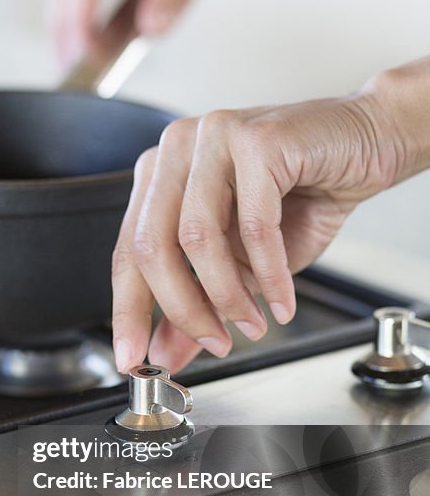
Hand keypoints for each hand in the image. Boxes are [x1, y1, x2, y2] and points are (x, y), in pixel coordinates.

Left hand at [111, 61, 429, 373]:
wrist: (368, 142)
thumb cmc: (304, 194)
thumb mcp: (243, 262)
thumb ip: (199, 303)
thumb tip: (166, 353)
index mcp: (161, 174)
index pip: (128, 251)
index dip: (129, 311)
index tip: (133, 358)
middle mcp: (176, 149)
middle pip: (152, 247)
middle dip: (182, 310)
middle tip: (213, 344)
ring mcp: (213, 136)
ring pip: (196, 238)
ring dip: (227, 296)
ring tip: (252, 324)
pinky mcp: (256, 139)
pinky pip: (253, 226)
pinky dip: (268, 275)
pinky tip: (281, 301)